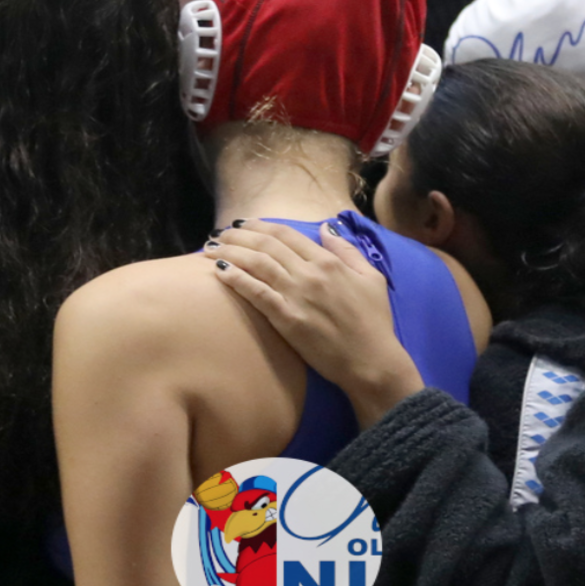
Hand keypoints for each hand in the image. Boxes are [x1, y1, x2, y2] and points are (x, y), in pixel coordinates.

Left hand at [209, 220, 422, 425]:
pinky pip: (256, 293)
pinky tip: (220, 272)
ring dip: (230, 253)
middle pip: (266, 245)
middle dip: (238, 236)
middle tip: (219, 234)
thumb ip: (347, 250)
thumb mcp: (371, 278)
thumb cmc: (374, 321)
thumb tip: (326, 227)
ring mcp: (297, 295)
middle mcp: (310, 273)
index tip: (243, 224)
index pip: (287, 234)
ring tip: (210, 249)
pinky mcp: (287, 319)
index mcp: (329, 261)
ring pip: (257, 264)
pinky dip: (237, 279)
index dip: (260, 226)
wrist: (371, 361)